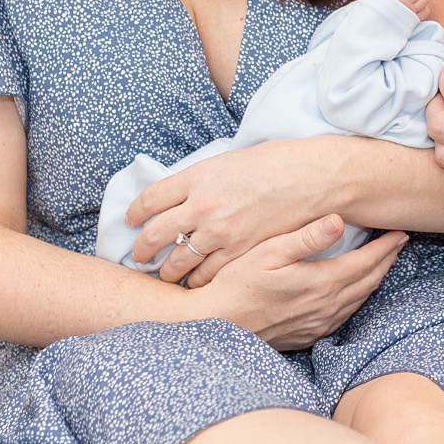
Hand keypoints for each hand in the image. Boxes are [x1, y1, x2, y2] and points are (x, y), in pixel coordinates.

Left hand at [127, 138, 345, 287]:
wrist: (313, 178)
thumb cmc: (276, 163)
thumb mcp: (229, 161)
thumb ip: (201, 180)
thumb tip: (182, 194)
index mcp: (198, 177)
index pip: (150, 198)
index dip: (135, 212)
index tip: (130, 219)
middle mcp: (202, 205)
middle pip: (156, 234)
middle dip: (142, 249)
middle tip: (138, 256)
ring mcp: (219, 231)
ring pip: (178, 260)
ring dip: (167, 270)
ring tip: (164, 275)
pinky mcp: (238, 251)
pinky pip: (205, 274)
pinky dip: (196, 280)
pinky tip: (193, 282)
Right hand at [189, 216, 405, 350]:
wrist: (215, 324)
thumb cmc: (236, 283)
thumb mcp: (268, 253)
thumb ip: (306, 238)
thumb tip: (339, 220)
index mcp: (321, 283)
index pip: (366, 262)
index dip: (386, 246)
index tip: (399, 232)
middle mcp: (326, 307)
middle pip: (369, 282)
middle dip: (387, 261)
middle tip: (399, 243)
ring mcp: (318, 325)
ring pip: (359, 301)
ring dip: (375, 280)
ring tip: (384, 263)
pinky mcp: (308, 336)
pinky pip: (344, 316)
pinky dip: (357, 299)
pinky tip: (354, 291)